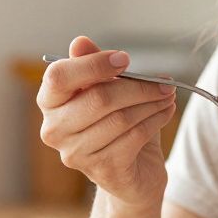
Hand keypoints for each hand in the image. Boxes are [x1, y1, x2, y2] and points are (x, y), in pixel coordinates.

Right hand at [37, 36, 177, 209]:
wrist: (131, 174)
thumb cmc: (115, 125)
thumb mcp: (106, 91)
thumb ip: (93, 67)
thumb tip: (80, 42)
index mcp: (50, 103)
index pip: (59, 76)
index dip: (93, 64)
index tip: (125, 59)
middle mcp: (54, 130)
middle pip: (99, 98)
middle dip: (138, 87)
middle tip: (164, 82)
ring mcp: (76, 153)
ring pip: (121, 118)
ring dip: (151, 103)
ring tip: (168, 95)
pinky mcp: (102, 170)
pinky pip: (134, 136)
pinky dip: (156, 120)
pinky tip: (166, 112)